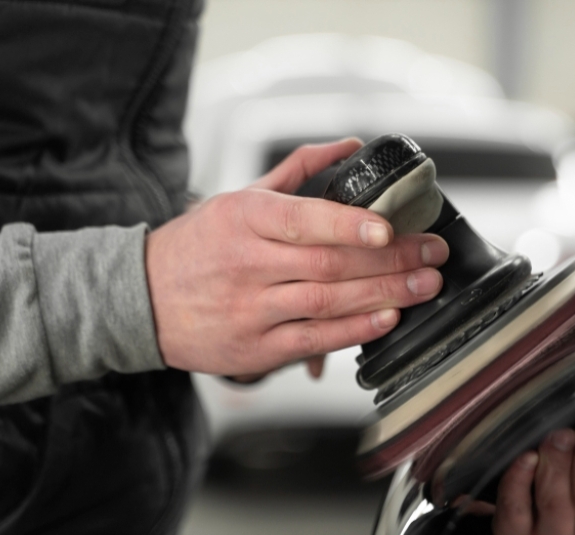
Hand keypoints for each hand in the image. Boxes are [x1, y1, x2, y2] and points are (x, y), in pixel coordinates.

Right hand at [145, 139, 448, 376]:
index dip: (352, 225)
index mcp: (244, 219)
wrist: (142, 300)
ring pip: (328, 302)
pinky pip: (313, 340)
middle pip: (330, 264)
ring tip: (424, 286)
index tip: (391, 227)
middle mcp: (247, 264)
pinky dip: (354, 331)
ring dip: (385, 295)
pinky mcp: (255, 349)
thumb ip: (298, 170)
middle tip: (432, 255)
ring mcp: (251, 310)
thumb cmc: (199, 245)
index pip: (304, 220)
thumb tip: (351, 145)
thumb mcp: (239, 197)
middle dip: (391, 261)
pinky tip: (386, 319)